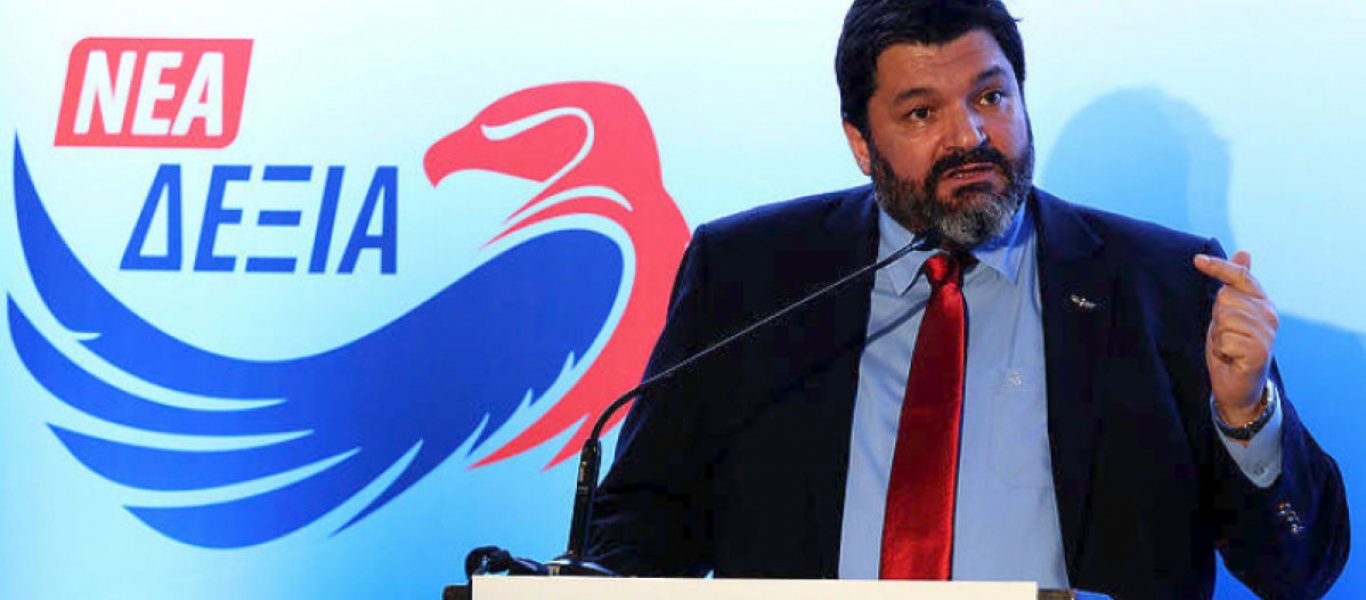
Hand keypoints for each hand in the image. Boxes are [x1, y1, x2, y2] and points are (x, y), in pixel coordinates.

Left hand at [1193, 251, 1277, 424]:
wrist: (1238, 386)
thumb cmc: (1231, 348)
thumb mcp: (1229, 313)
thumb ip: (1235, 285)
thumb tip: (1244, 252)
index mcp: (1262, 302)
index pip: (1241, 276)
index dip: (1219, 267)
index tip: (1197, 260)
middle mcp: (1269, 315)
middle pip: (1226, 298)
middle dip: (1217, 319)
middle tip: (1225, 336)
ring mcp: (1267, 333)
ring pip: (1224, 319)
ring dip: (1218, 336)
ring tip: (1228, 347)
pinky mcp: (1260, 352)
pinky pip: (1225, 339)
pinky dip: (1220, 351)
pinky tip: (1231, 358)